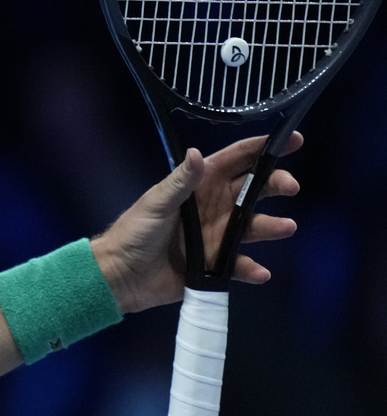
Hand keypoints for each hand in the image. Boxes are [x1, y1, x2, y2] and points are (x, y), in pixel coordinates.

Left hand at [90, 134, 301, 313]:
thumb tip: (197, 153)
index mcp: (200, 185)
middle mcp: (215, 206)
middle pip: (255, 190)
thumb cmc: (135, 232)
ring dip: (272, 226)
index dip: (264, 148)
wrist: (121, 275)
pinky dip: (251, 269)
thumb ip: (180, 181)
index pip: (237, 161)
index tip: (294, 140)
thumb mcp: (156, 203)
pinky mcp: (216, 264)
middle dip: (276, 184)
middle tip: (290, 187)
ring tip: (285, 227)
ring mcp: (218, 235)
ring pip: (255, 226)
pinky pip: (240, 265)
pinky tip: (259, 272)